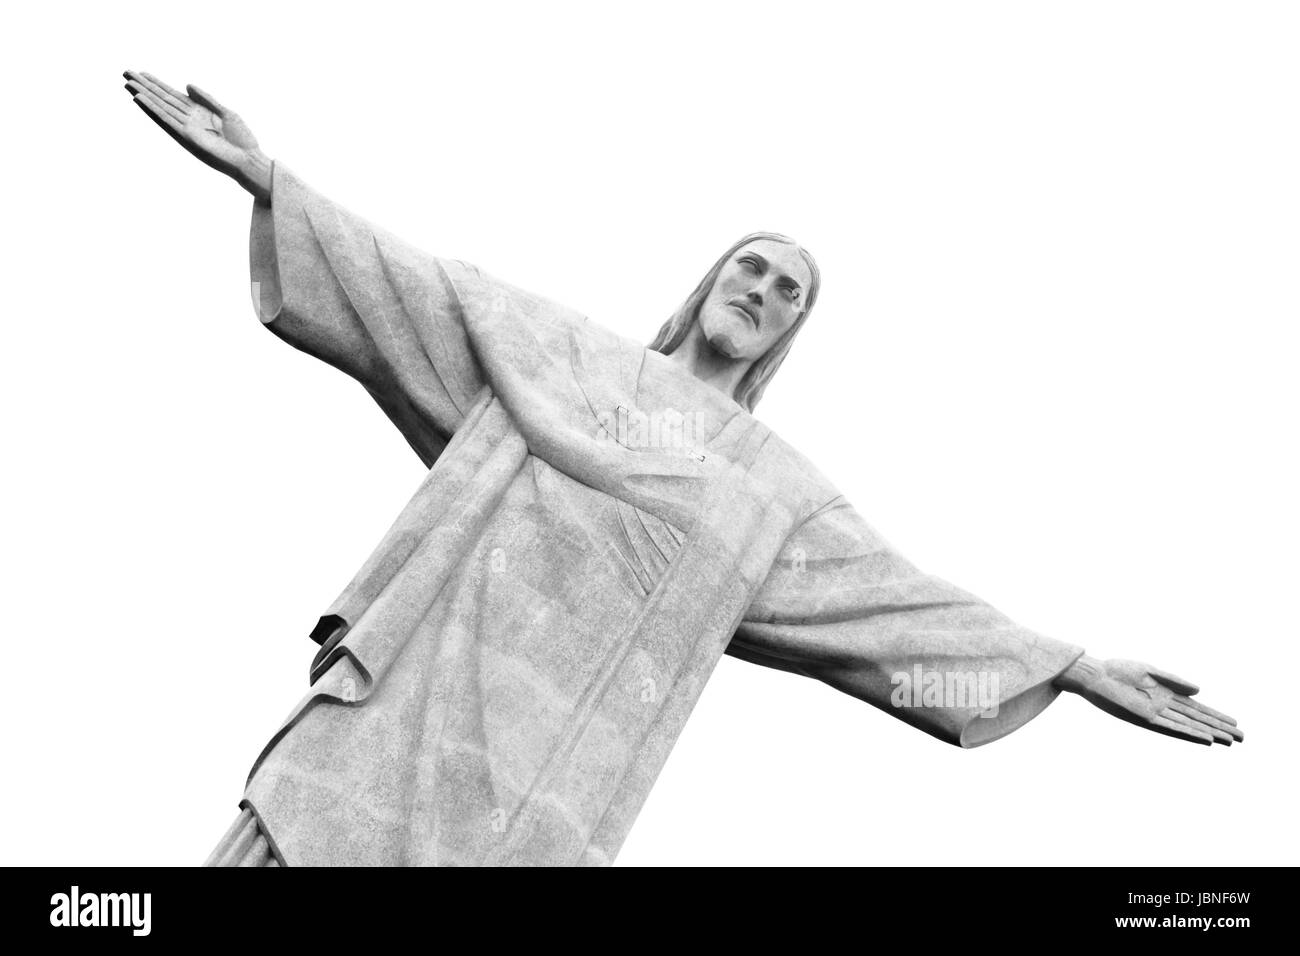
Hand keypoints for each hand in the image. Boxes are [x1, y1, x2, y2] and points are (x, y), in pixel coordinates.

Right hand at [123, 70, 271, 203]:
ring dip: (144, 95)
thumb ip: (207, 99)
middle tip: (126, 73)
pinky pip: (166, 120)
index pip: (173, 95)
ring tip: (128, 83)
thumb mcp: (226, 112)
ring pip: (160, 107)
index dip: (158, 84)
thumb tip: (186, 84)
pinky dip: (153, 109)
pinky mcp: (187, 137)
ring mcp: (186, 128)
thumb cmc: (241, 139)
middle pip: (162, 99)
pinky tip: (140, 99)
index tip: (142, 74)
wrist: (248, 159)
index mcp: (199, 112)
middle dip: (145, 86)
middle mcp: (189, 119)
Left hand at [1055, 655, 1242, 745]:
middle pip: (1197, 719)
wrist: (1094, 675)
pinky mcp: (1144, 718)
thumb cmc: (1118, 671)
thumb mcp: (1150, 671)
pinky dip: (1188, 733)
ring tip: (1229, 741)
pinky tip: (1204, 739)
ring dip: (1208, 734)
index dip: (1215, 716)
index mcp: (1166, 694)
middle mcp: (1163, 707)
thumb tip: (1200, 690)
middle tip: (1242, 738)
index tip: (1235, 723)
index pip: (1196, 708)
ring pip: (1188, 726)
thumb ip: (1174, 680)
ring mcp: (1155, 714)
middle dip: (1219, 728)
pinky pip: (1170, 728)